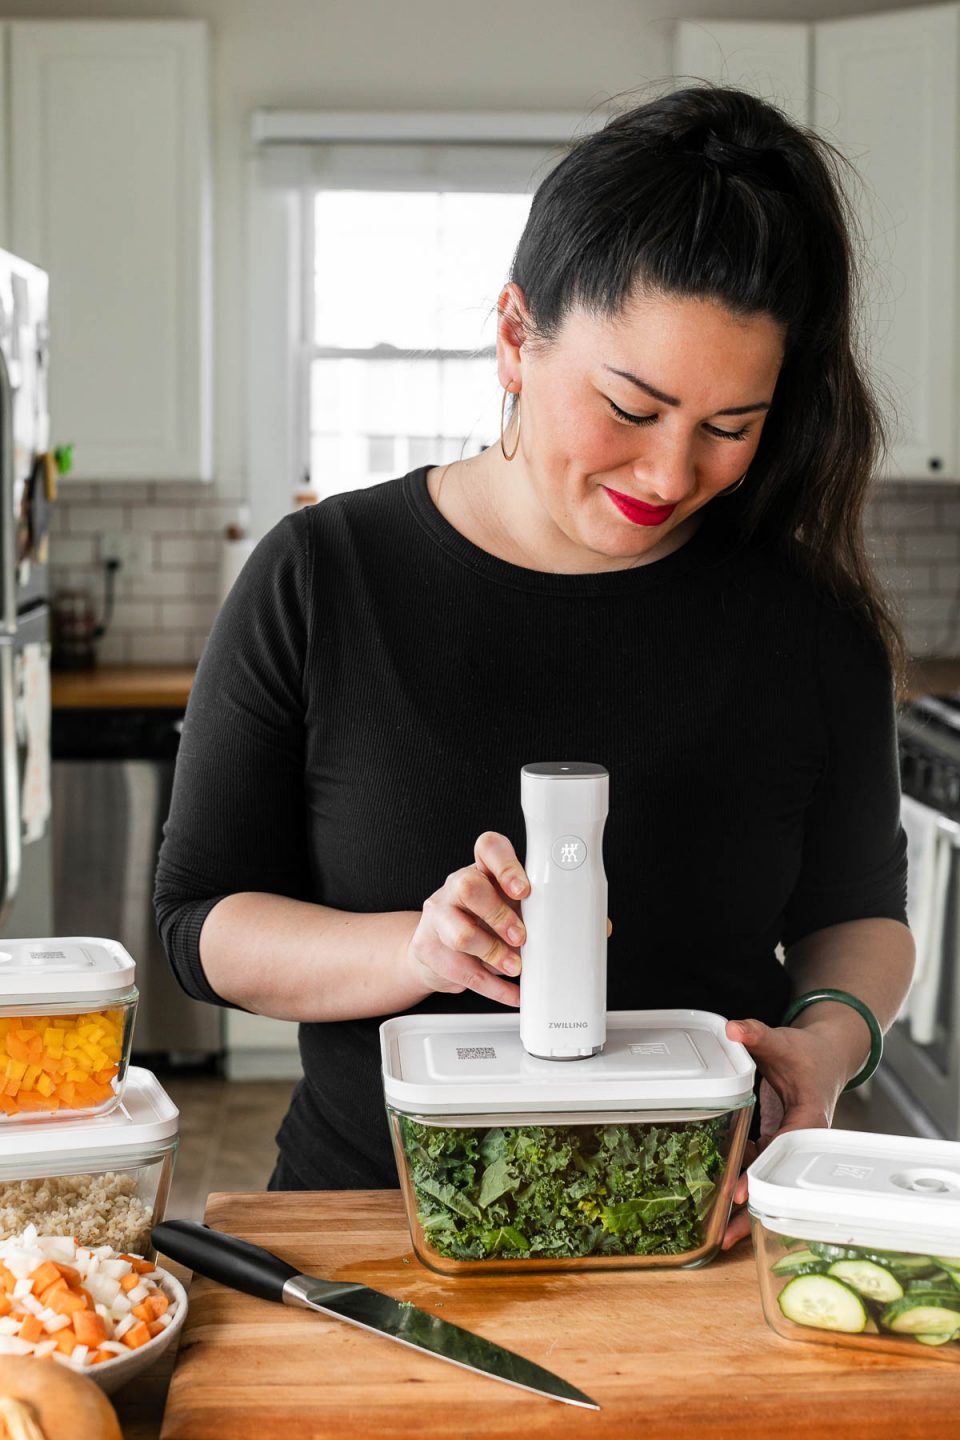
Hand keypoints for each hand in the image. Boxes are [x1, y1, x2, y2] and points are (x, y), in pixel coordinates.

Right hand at [403, 832, 529, 1006]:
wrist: (437, 948)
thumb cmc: (483, 922)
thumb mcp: (508, 906)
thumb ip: (534, 909)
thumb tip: (578, 926)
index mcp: (481, 869)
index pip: (488, 848)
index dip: (506, 866)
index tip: (524, 890)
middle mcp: (455, 886)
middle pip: (469, 886)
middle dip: (500, 915)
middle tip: (521, 937)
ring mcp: (438, 916)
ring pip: (460, 933)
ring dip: (494, 953)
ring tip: (513, 967)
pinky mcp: (428, 948)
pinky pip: (462, 970)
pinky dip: (493, 988)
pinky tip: (512, 993)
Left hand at [720, 1016, 846, 1249]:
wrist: (826, 1059)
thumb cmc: (807, 1054)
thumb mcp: (781, 1041)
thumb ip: (756, 1034)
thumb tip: (734, 1029)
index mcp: (808, 1119)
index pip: (781, 1150)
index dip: (760, 1173)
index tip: (740, 1194)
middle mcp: (800, 1140)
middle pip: (774, 1180)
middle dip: (751, 1211)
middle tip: (724, 1238)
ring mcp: (788, 1146)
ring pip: (766, 1181)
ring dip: (744, 1206)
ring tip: (717, 1235)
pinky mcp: (777, 1145)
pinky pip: (759, 1168)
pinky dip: (742, 1182)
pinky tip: (719, 1200)